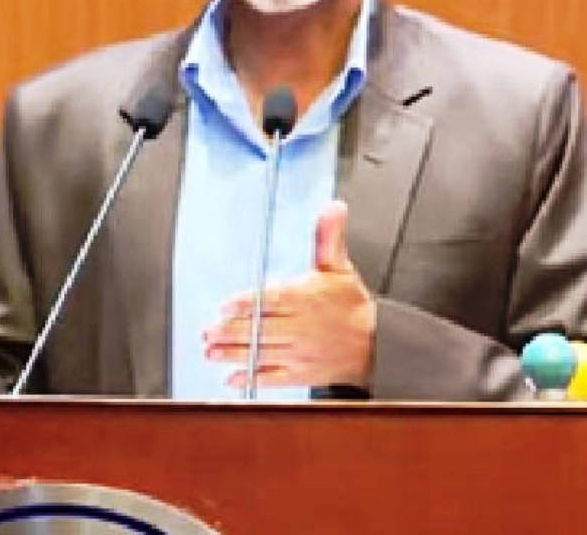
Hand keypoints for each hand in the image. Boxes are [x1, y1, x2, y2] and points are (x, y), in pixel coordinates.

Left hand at [203, 200, 376, 389]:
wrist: (378, 344)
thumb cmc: (352, 304)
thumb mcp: (340, 267)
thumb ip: (329, 238)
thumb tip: (333, 207)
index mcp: (307, 299)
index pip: (274, 300)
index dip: (249, 303)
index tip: (226, 305)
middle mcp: (302, 327)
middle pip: (263, 329)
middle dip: (233, 331)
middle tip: (208, 331)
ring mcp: (301, 353)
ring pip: (264, 353)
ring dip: (235, 354)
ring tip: (210, 351)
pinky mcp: (302, 374)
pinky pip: (275, 378)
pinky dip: (253, 379)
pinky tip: (232, 378)